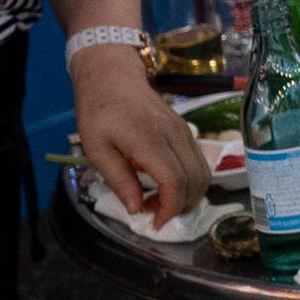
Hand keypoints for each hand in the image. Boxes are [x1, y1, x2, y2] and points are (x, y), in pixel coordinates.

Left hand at [69, 49, 205, 223]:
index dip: (170, 209)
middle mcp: (175, 136)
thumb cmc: (98, 111)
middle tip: (155, 215)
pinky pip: (199, 161)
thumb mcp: (96, 149)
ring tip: (160, 202)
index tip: (154, 224)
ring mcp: (184, 131)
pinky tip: (166, 185)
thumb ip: (119, 180)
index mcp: (150, 141)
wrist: (112, 75)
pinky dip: (190, 180)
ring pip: (203, 172)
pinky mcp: (185, 130)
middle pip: (196, 180)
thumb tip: (136, 209)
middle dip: (181, 206)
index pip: (175, 182)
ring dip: (188, 194)